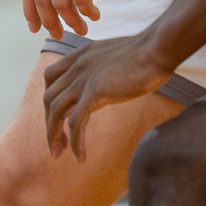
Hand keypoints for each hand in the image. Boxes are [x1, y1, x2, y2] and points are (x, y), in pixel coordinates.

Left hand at [42, 34, 173, 159]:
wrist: (157, 49)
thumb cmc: (146, 54)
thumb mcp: (115, 59)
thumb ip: (103, 71)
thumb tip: (105, 87)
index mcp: (80, 56)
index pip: (51, 78)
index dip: (50, 100)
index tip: (57, 118)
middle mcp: (76, 66)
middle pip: (49, 98)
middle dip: (49, 123)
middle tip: (55, 144)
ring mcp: (83, 79)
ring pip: (56, 112)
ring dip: (54, 136)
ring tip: (59, 154)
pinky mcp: (95, 93)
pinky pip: (76, 123)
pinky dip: (76, 142)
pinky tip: (80, 156)